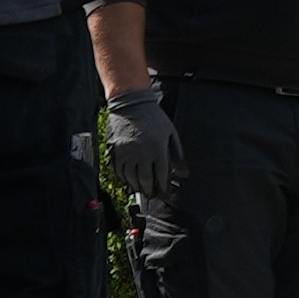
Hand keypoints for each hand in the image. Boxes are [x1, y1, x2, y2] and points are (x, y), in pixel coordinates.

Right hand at [101, 82, 183, 203]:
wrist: (130, 103)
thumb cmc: (153, 117)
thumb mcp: (171, 133)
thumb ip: (177, 155)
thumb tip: (183, 174)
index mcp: (157, 149)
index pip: (162, 176)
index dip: (164, 188)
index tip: (165, 193)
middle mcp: (141, 154)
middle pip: (145, 180)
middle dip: (150, 191)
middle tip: (152, 195)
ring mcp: (126, 153)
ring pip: (131, 178)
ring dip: (137, 187)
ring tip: (141, 189)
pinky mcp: (115, 151)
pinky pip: (118, 171)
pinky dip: (124, 178)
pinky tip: (129, 180)